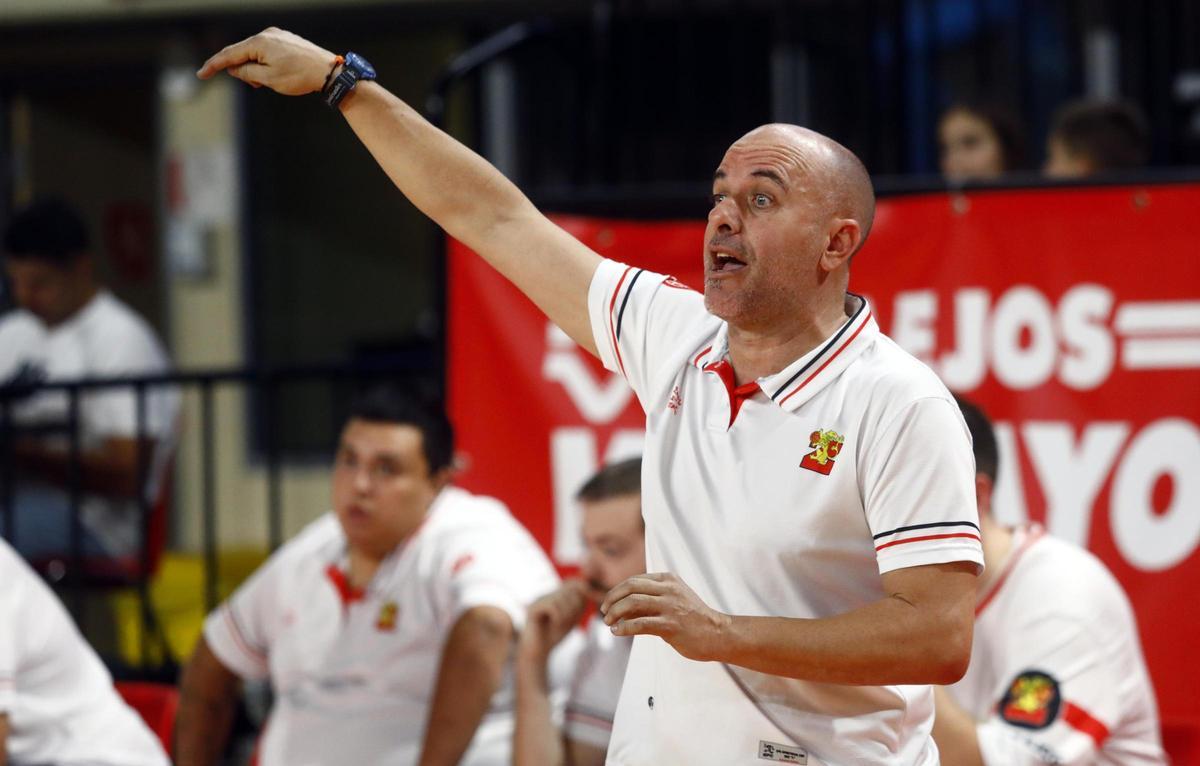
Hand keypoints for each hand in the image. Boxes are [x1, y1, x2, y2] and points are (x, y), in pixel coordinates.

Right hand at [197, 27, 337, 94]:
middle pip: (242, 53)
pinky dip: (264, 63)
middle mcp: (266, 34)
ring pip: (255, 53)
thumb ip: (247, 73)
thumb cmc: (300, 76)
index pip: (229, 54)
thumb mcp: (269, 79)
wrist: (328, 71)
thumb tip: (235, 68)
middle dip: (242, 70)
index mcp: (259, 43)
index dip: (214, 65)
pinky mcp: (286, 39)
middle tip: (255, 85)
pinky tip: (275, 74)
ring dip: (255, 68)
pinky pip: (267, 51)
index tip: (201, 74)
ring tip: (269, 81)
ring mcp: (277, 35)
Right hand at [519, 580, 588, 660]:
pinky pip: (552, 606)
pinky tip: (555, 624)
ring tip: (561, 624)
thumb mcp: (571, 619)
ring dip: (567, 614)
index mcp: (554, 595)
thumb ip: (578, 604)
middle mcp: (546, 594)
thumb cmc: (554, 636)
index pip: (574, 583)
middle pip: (570, 589)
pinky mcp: (532, 608)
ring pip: (562, 597)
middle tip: (568, 621)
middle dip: (575, 606)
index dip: (581, 597)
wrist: (537, 653)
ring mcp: (538, 600)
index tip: (577, 613)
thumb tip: (586, 588)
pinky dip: (558, 617)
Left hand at [600, 572, 730, 661]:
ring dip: (615, 613)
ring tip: (608, 623)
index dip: (617, 591)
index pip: (635, 580)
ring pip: (632, 603)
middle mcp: (669, 589)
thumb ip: (650, 601)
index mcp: (668, 579)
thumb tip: (620, 608)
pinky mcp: (671, 625)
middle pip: (630, 587)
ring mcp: (670, 606)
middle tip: (603, 612)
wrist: (718, 634)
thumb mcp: (673, 600)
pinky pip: (640, 624)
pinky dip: (624, 628)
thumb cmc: (693, 619)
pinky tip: (617, 632)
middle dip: (612, 599)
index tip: (607, 603)